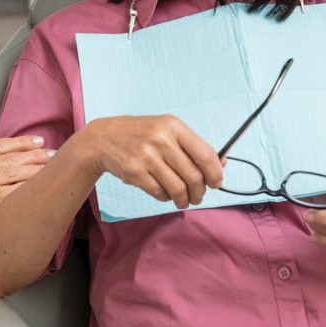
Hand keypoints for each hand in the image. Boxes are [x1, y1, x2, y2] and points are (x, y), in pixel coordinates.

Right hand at [0, 135, 49, 249]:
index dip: (20, 143)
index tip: (38, 141)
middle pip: (8, 158)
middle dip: (33, 154)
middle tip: (53, 153)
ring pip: (9, 174)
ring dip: (33, 171)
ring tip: (50, 169)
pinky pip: (2, 196)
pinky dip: (20, 191)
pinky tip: (35, 190)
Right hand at [74, 115, 222, 208]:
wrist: (104, 138)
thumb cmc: (141, 134)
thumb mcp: (167, 130)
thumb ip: (193, 146)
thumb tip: (222, 164)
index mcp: (173, 126)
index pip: (205, 154)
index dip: (215, 173)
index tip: (216, 183)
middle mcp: (160, 139)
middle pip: (193, 176)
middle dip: (200, 192)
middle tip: (198, 196)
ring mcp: (146, 156)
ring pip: (178, 188)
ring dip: (184, 199)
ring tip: (184, 200)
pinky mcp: (134, 172)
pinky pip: (160, 193)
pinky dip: (166, 198)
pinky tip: (165, 193)